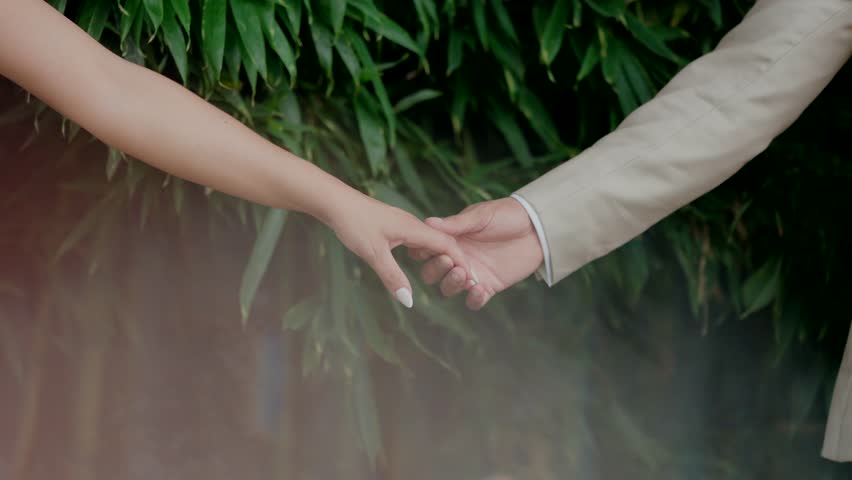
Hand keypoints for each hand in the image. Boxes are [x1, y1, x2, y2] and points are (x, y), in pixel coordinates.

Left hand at [327, 193, 471, 307]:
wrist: (336, 202)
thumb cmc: (355, 224)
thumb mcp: (374, 254)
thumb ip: (392, 277)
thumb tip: (409, 301)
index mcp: (414, 229)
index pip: (448, 244)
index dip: (460, 261)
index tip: (470, 278)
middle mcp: (413, 224)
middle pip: (443, 242)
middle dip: (455, 260)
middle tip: (463, 280)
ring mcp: (404, 223)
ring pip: (430, 239)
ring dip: (441, 255)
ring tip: (448, 272)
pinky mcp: (394, 224)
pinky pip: (419, 238)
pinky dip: (426, 250)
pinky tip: (421, 258)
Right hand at [409, 197, 543, 309]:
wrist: (537, 227)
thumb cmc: (507, 215)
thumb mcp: (481, 215)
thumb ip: (456, 224)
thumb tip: (428, 222)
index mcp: (451, 239)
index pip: (425, 250)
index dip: (421, 252)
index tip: (426, 249)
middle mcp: (457, 258)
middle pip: (432, 273)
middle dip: (436, 270)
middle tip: (450, 261)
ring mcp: (472, 273)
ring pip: (449, 288)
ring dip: (452, 284)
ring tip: (465, 274)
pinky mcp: (489, 286)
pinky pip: (474, 300)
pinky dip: (473, 299)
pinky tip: (479, 289)